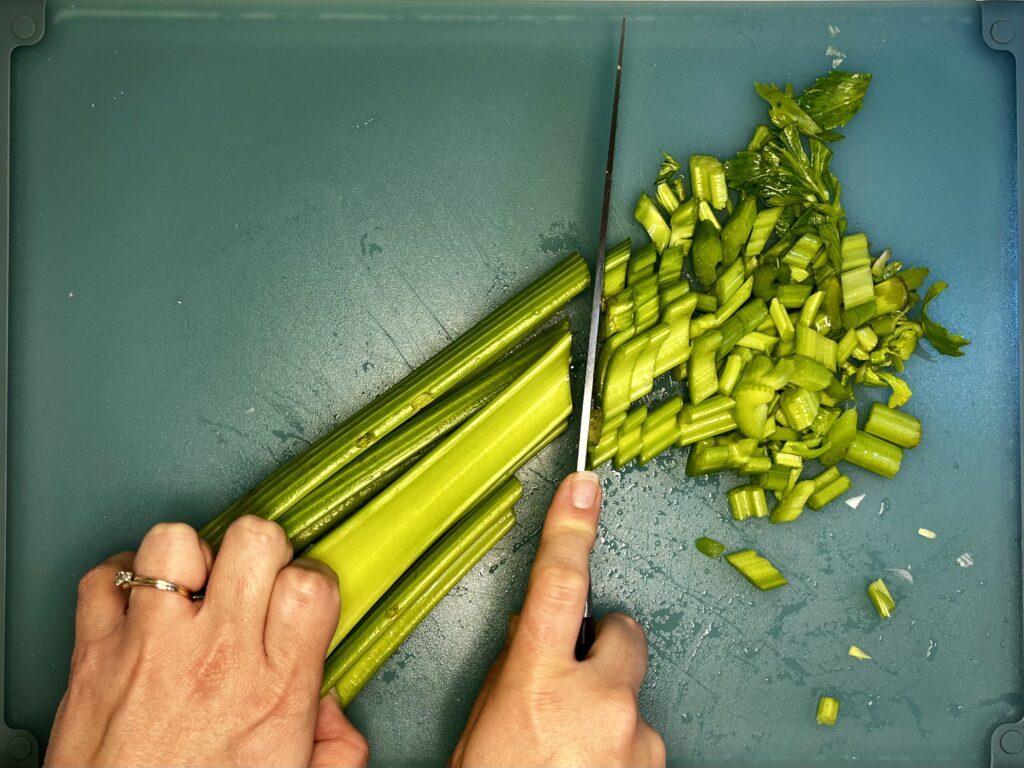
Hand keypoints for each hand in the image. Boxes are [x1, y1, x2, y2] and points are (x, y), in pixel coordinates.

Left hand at [47, 516, 368, 767]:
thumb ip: (337, 746)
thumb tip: (334, 709)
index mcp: (274, 688)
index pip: (311, 583)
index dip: (309, 580)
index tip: (297, 598)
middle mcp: (217, 656)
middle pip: (255, 540)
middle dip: (259, 552)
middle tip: (250, 583)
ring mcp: (150, 648)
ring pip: (175, 541)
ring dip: (186, 558)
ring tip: (191, 590)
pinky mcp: (94, 653)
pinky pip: (103, 578)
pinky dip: (119, 581)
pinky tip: (139, 605)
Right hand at [450, 472, 665, 767]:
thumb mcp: (485, 728)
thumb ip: (516, 673)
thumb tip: (537, 636)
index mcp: (536, 680)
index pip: (557, 582)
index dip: (570, 527)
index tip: (584, 485)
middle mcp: (598, 699)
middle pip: (622, 632)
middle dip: (603, 645)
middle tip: (574, 682)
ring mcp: (635, 737)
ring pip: (632, 696)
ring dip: (611, 711)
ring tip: (573, 753)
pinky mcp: (657, 766)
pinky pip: (643, 739)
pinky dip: (621, 749)